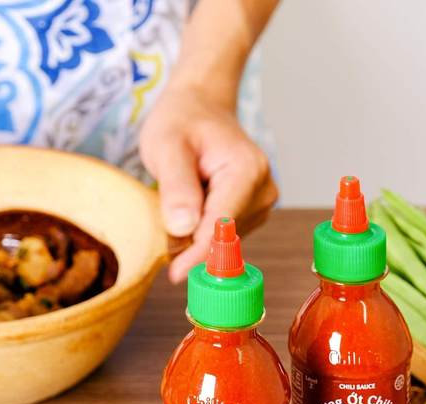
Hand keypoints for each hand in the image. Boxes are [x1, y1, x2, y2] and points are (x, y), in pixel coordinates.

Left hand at [140, 82, 277, 282]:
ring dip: (194, 235)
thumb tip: (184, 229)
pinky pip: (222, 235)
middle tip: (162, 219)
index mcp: (247, 171)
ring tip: (177, 199)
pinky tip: (189, 206)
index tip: (175, 274)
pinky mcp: (252, 212)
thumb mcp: (167, 146)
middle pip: (224, 237)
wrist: (199, 107)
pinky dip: (200, 231)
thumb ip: (176, 186)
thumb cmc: (181, 121)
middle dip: (191, 242)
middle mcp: (263, 189)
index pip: (222, 225)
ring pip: (223, 241)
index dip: (197, 253)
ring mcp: (261, 202)